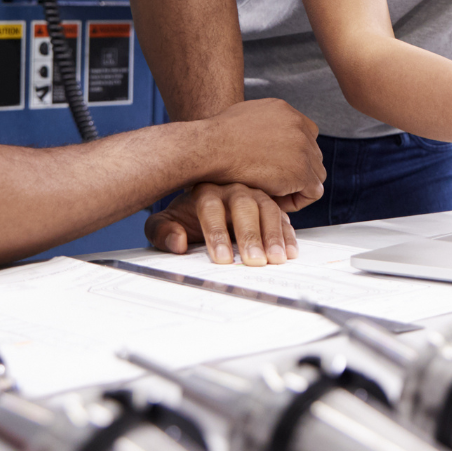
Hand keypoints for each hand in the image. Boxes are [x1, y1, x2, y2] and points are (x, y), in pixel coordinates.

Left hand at [145, 183, 297, 265]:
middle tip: (253, 261)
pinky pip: (283, 217)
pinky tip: (289, 252)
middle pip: (245, 205)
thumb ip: (162, 232)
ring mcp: (255, 195)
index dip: (217, 233)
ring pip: (268, 208)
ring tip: (275, 259)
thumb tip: (178, 242)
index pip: (211, 207)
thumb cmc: (183, 218)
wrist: (200, 207)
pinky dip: (288, 235)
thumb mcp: (164, 224)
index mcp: (205, 190)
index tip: (221, 259)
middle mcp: (232, 189)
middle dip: (250, 235)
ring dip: (273, 235)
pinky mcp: (271, 206)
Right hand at [197, 98, 324, 206]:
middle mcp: (298, 125)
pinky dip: (298, 200)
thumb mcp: (243, 118)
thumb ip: (261, 125)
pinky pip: (313, 191)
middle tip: (274, 184)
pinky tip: (276, 201)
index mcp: (285, 110)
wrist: (211, 147)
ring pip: (315, 173)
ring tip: (272, 194)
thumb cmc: (215, 139)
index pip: (306, 133)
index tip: (277, 166)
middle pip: (312, 154)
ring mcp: (303, 147)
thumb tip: (260, 139)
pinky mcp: (301, 171)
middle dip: (297, 170)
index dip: (295, 153)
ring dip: (297, 185)